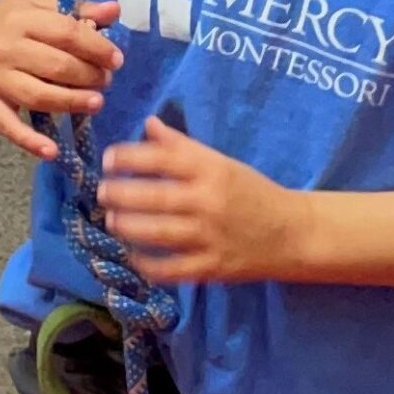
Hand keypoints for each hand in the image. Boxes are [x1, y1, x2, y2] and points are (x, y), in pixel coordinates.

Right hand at [0, 0, 123, 160]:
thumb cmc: (12, 21)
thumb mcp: (41, 5)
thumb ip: (79, 9)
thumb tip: (115, 10)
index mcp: (23, 19)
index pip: (66, 33)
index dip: (96, 48)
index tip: (116, 60)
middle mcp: (7, 49)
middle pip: (56, 66)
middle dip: (88, 76)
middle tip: (105, 80)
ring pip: (38, 96)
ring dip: (71, 102)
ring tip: (95, 103)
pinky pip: (8, 126)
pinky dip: (29, 141)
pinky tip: (52, 151)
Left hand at [97, 118, 300, 282]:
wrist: (291, 233)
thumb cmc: (252, 192)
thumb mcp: (221, 163)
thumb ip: (182, 147)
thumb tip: (148, 123)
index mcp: (212, 170)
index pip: (163, 158)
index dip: (129, 157)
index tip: (108, 159)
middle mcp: (209, 202)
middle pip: (154, 196)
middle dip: (119, 194)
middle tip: (101, 192)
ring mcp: (210, 237)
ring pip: (157, 233)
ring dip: (127, 227)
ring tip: (112, 221)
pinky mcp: (212, 267)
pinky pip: (170, 269)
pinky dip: (146, 264)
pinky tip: (133, 255)